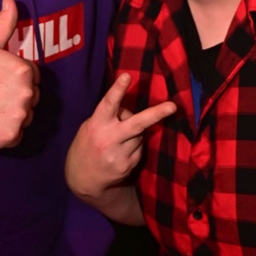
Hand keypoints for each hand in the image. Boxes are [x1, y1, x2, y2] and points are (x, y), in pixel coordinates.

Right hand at [0, 0, 39, 149]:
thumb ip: (4, 23)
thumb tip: (10, 0)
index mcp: (24, 70)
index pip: (31, 75)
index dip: (13, 77)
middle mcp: (27, 93)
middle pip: (32, 96)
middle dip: (16, 95)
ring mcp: (20, 116)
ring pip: (25, 116)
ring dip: (12, 114)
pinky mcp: (12, 136)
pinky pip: (16, 135)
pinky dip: (5, 132)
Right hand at [65, 72, 175, 199]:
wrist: (83, 180)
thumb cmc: (87, 146)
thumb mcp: (89, 127)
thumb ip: (107, 117)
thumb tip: (129, 109)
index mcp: (97, 125)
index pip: (108, 105)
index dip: (118, 90)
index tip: (127, 76)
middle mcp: (109, 140)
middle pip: (137, 124)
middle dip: (156, 114)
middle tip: (172, 106)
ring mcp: (120, 155)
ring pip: (140, 135)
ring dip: (135, 133)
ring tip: (120, 139)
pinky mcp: (128, 166)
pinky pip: (140, 148)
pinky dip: (135, 146)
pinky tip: (122, 151)